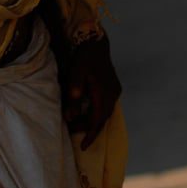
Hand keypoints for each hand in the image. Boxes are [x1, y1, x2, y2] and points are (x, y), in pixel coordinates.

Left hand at [62, 35, 121, 149]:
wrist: (95, 41)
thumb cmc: (84, 57)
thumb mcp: (76, 73)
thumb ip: (74, 93)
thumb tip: (71, 115)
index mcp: (104, 93)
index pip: (98, 120)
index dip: (90, 134)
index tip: (83, 146)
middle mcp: (113, 93)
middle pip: (102, 118)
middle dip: (89, 128)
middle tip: (73, 132)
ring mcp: (115, 90)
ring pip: (105, 112)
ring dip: (93, 120)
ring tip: (77, 124)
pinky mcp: (114, 87)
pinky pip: (106, 105)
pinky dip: (97, 112)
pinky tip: (87, 112)